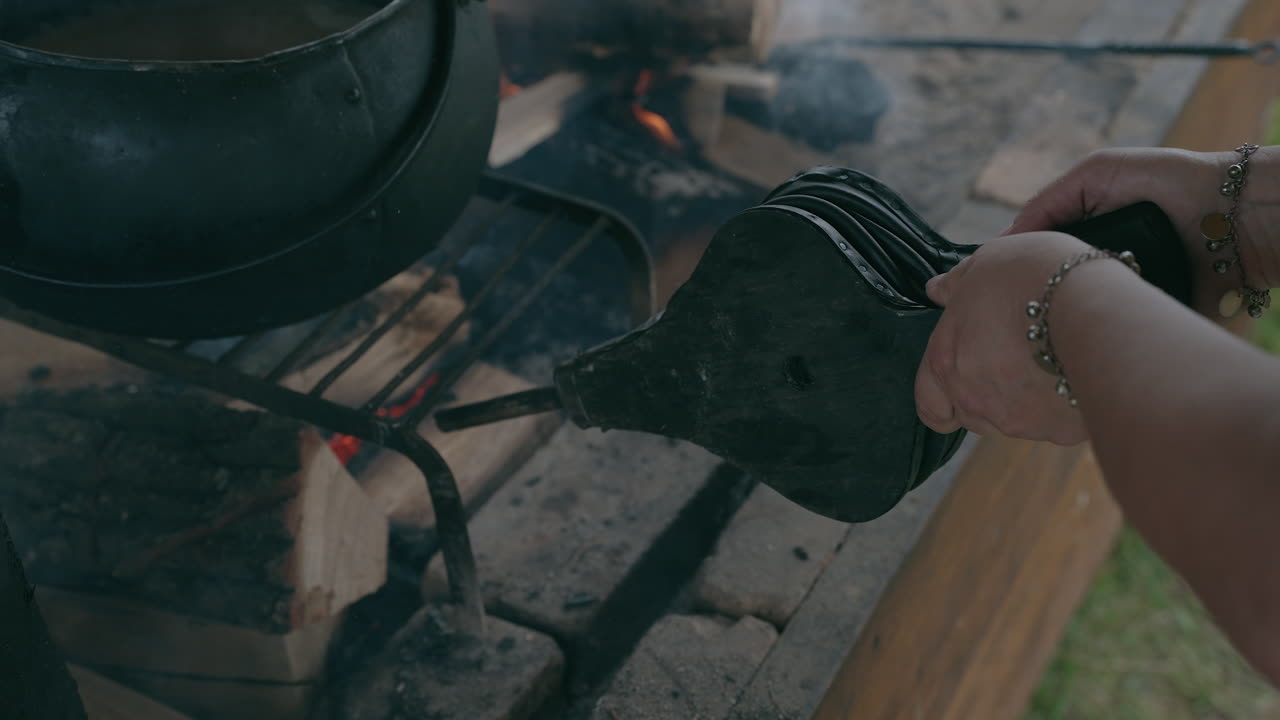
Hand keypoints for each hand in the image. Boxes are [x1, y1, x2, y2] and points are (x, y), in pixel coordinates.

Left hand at [914, 232, 1092, 444]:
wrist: (1095, 311)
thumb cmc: (1035, 278)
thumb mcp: (988, 262)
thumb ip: (958, 283)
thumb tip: (937, 290)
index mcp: (946, 360)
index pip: (928, 403)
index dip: (940, 399)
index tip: (958, 385)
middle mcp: (973, 398)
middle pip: (970, 413)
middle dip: (986, 395)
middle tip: (1015, 361)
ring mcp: (1015, 420)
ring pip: (1010, 421)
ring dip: (1021, 402)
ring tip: (1050, 363)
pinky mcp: (1056, 431)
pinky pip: (1053, 423)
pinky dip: (1060, 406)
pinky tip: (1077, 375)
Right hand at [1006, 146, 1279, 318]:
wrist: (1233, 212)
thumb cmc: (1167, 180)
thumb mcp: (1096, 173)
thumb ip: (1046, 203)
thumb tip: (1002, 245)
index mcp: (1082, 233)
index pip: (1036, 254)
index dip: (1012, 265)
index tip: (989, 278)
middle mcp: (1097, 263)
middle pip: (1050, 286)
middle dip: (1033, 291)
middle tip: (1012, 300)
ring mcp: (1119, 290)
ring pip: (1075, 310)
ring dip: (1064, 309)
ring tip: (1049, 310)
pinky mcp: (1142, 315)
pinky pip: (1111, 328)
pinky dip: (1098, 326)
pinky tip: (1084, 323)